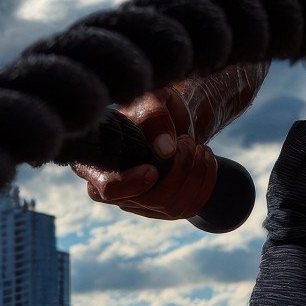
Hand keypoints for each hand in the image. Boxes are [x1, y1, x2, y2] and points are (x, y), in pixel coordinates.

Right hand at [72, 85, 217, 220]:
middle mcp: (116, 187)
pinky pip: (188, 207)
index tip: (154, 168)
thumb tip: (164, 150)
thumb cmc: (156, 106)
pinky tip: (206, 158)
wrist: (177, 119)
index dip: (132, 183)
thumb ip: (153, 116)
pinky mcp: (163, 207)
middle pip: (148, 199)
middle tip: (187, 141)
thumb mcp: (153, 98)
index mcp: (99, 161)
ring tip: (199, 147)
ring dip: (194, 174)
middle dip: (177, 170)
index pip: (107, 189)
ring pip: (171, 206)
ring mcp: (140, 201)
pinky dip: (206, 181)